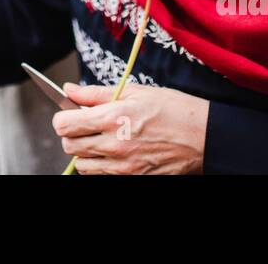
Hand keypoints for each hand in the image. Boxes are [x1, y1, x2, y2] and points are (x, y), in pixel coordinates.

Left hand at [52, 82, 207, 173]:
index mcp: (113, 117)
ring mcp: (123, 166)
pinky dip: (100, 166)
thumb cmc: (172, 109)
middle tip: (85, 125)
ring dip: (84, 152)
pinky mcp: (132, 177)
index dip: (62, 117)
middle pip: (69, 147)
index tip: (70, 113)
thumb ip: (96, 93)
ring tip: (100, 139)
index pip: (64, 125)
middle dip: (71, 135)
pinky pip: (102, 176)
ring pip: (82, 166)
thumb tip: (69, 90)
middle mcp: (114, 145)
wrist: (204, 137)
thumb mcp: (134, 91)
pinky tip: (113, 152)